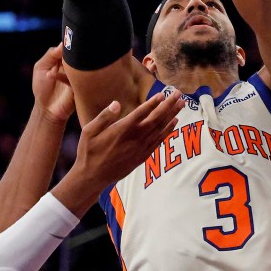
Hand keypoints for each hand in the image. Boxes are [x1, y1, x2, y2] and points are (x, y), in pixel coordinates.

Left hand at [32, 44, 74, 123]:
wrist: (48, 109)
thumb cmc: (42, 88)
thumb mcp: (40, 68)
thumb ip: (50, 55)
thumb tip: (63, 43)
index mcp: (64, 60)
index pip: (69, 46)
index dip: (68, 43)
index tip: (66, 40)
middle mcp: (73, 66)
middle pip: (77, 53)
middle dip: (71, 52)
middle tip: (62, 53)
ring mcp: (78, 76)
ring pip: (79, 64)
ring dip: (66, 64)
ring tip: (54, 68)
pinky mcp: (80, 86)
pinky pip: (75, 77)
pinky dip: (61, 75)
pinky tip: (51, 76)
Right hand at [54, 92, 182, 215]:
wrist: (93, 177)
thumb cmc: (88, 152)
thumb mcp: (88, 131)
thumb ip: (103, 117)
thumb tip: (116, 103)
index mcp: (122, 129)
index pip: (142, 112)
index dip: (153, 102)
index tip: (163, 94)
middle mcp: (135, 138)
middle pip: (156, 118)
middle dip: (169, 105)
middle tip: (179, 94)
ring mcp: (141, 148)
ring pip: (161, 128)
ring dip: (172, 115)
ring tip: (182, 104)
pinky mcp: (143, 156)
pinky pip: (159, 141)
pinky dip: (168, 130)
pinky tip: (174, 122)